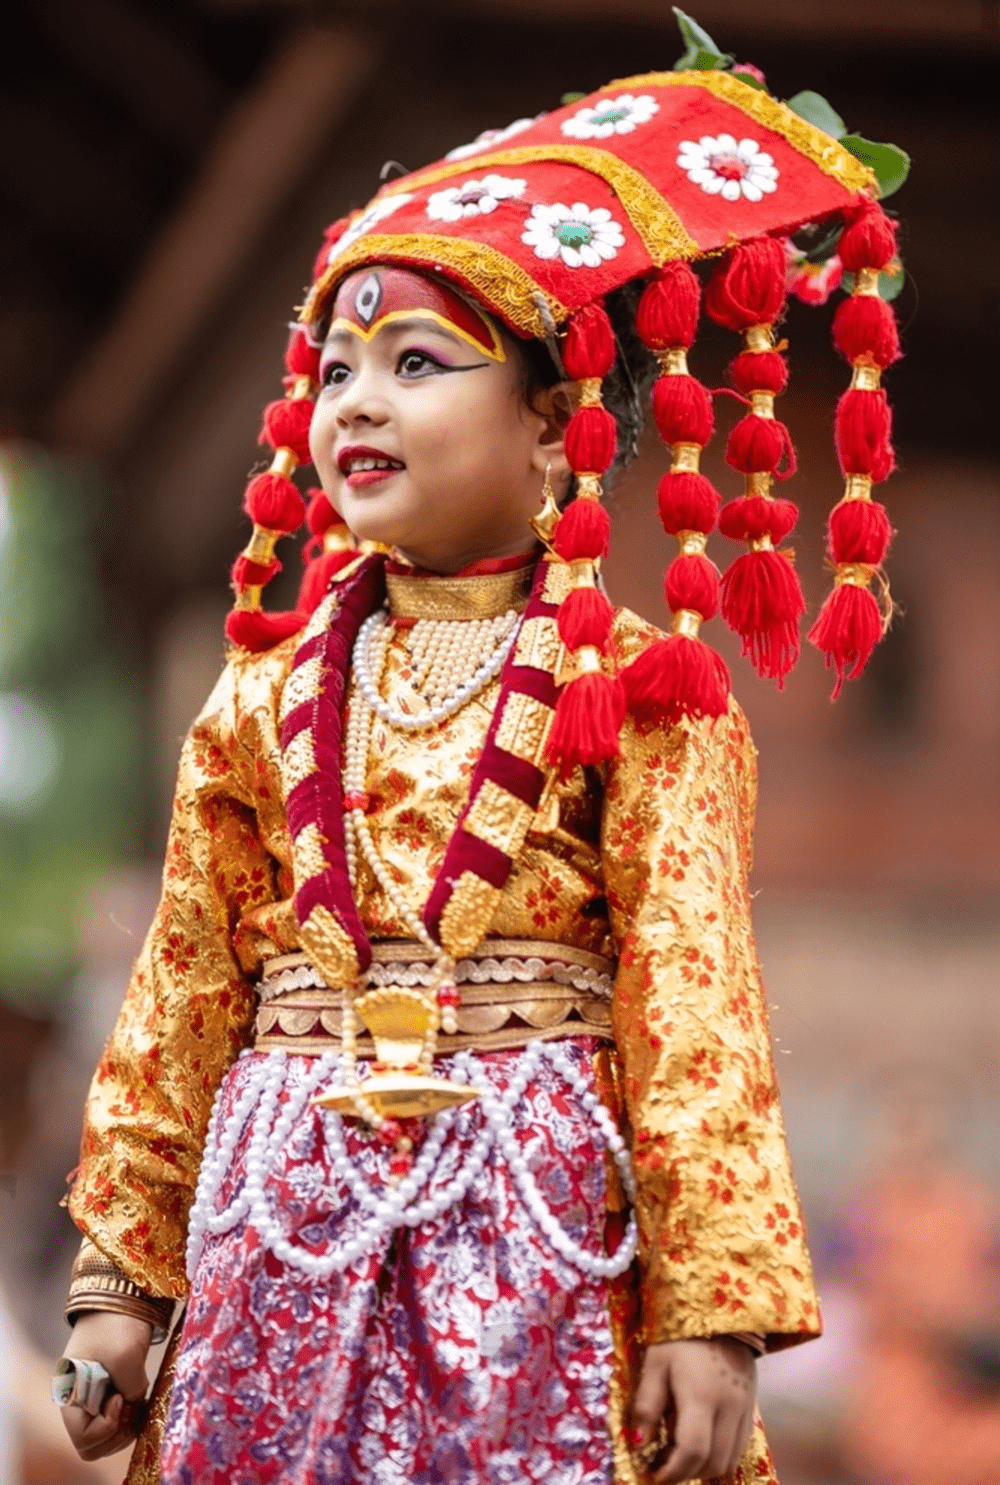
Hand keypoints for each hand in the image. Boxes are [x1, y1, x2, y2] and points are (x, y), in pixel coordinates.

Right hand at [59, 1310, 151, 1460]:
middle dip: (117, 1434)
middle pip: (94, 1444)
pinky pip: (119, 1417)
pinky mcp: (112, 1386)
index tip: (120, 1400)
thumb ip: (132, 1389)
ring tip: (137, 1402)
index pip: (83, 1439)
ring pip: (107, 1435)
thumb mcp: (126, 1356)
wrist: (125, 1290)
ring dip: (125, 1427)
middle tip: (132, 1408)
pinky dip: (131, 1415)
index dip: (106, 1428)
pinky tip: (140, 1397)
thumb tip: (135, 1401)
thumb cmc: (119, 1320)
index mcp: (70, 1393)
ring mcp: (95, 1393)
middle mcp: (79, 1398)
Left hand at [631, 1336, 756, 1482]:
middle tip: (663, 1465)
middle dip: (686, 1473)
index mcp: (702, 1395)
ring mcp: (744, 1408)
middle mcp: (729, 1407)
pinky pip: (740, 1445)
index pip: (693, 1450)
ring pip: (730, 1459)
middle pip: (713, 1462)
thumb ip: (647, 1403)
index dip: (672, 1472)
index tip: (654, 1475)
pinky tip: (701, 1443)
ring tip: (680, 1456)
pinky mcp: (751, 1406)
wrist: (720, 1312)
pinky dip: (720, 1455)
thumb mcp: (656, 1362)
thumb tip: (638, 1443)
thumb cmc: (680, 1335)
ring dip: (704, 1467)